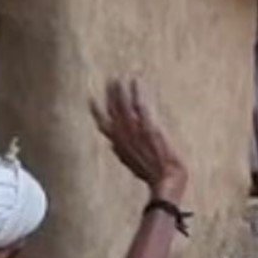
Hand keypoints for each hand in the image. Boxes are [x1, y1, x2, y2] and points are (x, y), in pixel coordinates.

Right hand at [90, 79, 187, 202]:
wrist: (166, 180)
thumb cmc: (152, 175)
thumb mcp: (131, 164)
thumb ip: (122, 152)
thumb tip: (113, 146)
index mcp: (118, 145)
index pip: (102, 124)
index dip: (96, 111)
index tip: (92, 99)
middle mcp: (123, 136)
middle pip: (112, 110)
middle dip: (111, 94)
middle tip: (111, 80)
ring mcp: (135, 130)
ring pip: (124, 104)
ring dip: (121, 89)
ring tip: (122, 77)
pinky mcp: (148, 126)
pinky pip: (140, 104)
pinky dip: (137, 91)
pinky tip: (137, 81)